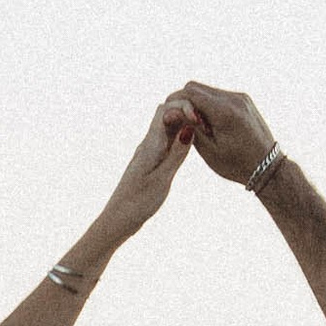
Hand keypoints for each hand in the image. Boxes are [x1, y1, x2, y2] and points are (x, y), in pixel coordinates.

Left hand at [84, 97, 194, 254]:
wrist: (118, 219)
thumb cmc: (138, 203)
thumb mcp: (162, 179)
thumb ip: (177, 154)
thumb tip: (189, 127)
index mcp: (150, 145)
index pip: (166, 109)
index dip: (185, 106)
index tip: (201, 119)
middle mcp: (148, 144)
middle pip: (167, 112)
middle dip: (186, 110)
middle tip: (207, 122)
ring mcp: (150, 151)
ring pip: (168, 125)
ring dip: (184, 122)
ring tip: (205, 130)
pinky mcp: (152, 161)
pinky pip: (168, 139)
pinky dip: (180, 136)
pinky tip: (192, 144)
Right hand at [169, 79, 278, 185]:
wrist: (268, 167)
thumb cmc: (236, 165)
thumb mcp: (208, 150)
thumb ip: (188, 127)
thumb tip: (169, 112)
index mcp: (224, 111)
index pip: (190, 92)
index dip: (175, 101)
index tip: (168, 114)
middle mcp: (234, 99)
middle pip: (197, 87)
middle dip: (185, 101)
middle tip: (179, 120)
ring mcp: (242, 98)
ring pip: (208, 90)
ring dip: (197, 103)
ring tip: (198, 125)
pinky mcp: (245, 100)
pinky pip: (220, 95)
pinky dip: (210, 104)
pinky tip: (211, 123)